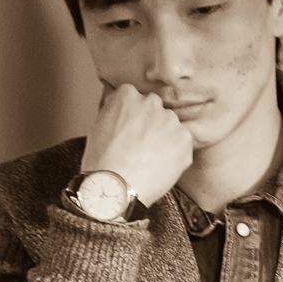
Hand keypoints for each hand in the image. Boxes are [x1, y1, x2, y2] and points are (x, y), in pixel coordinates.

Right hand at [83, 84, 193, 206]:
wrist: (116, 186)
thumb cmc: (102, 161)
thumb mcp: (97, 125)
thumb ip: (114, 111)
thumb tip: (123, 112)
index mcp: (127, 95)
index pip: (135, 98)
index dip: (133, 117)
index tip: (132, 129)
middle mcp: (151, 102)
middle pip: (156, 110)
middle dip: (151, 125)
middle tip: (141, 146)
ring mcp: (170, 120)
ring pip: (171, 127)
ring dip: (165, 139)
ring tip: (150, 160)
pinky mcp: (184, 139)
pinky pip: (182, 145)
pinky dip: (175, 155)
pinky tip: (160, 166)